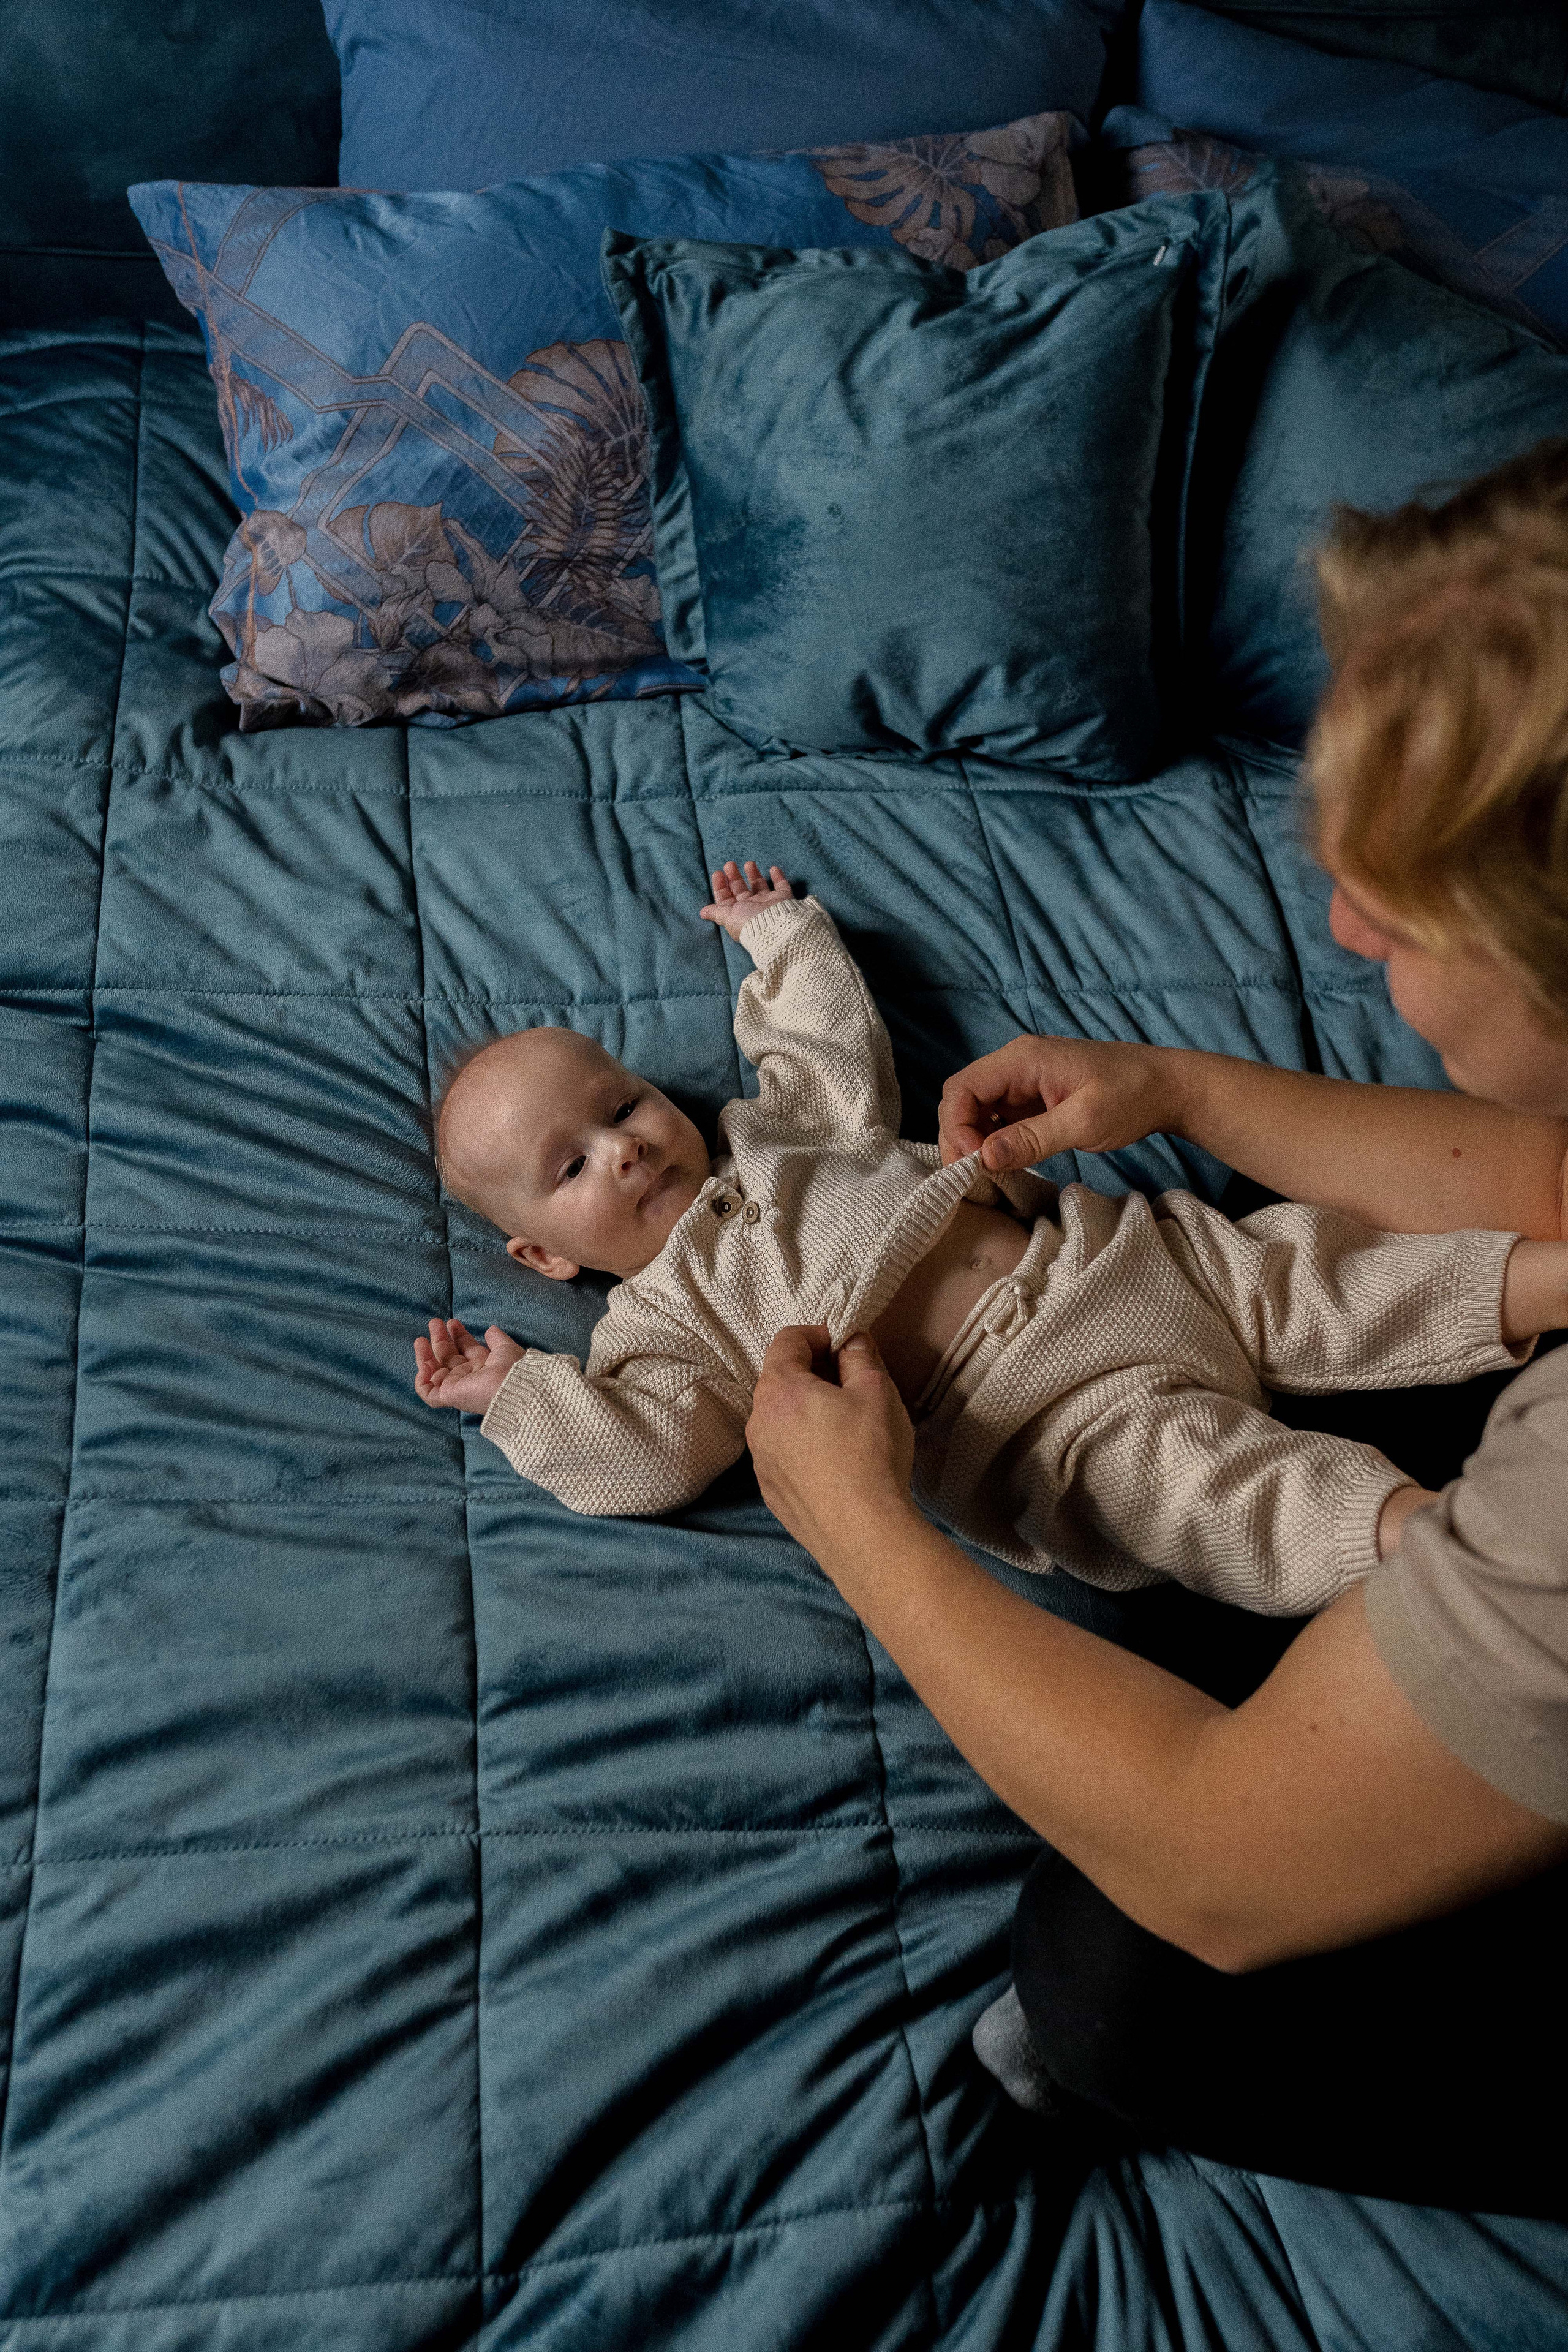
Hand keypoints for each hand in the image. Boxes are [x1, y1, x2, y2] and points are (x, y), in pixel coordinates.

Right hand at [413, 1318, 525, 1412]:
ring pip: (434, 1373)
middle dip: (440, 1340)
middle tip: (434, 1323)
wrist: (512, 1387)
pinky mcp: (449, 1396)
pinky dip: (422, 1381)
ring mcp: (457, 1387)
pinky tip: (425, 1365)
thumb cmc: (511, 1368)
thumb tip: (490, 1329)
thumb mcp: (506, 1348)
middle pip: (448, 1358)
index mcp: (483, 1366)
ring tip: (420, 1340)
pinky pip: (428, 1393)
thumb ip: (497, 1339)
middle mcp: (469, 1377)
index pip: (466, 1350)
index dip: (458, 1336)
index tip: (452, 1322)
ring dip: (425, 1356)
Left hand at [700, 859, 792, 940]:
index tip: (717, 873)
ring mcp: (768, 903)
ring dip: (754, 874)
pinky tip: (773, 868)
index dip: (720, 886)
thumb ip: (717, 912)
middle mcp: (752, 908)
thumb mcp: (728, 917)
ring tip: (749, 863)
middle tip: (729, 864)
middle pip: (741, 890)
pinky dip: (779, 877)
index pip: (726, 898)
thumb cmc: (749, 922)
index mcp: (738, 913)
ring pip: (760, 886)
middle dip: (734, 877)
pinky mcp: (783, 899)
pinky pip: (782, 886)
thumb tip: (702, 912)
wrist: (775, 927)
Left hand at [746, 1326, 918, 1567]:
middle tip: (849, 1384)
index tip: (843, 1346)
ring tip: (844, 1426)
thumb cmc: (870, 1454)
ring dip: (805, 1412)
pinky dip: (803, 1447)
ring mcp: (760, 1461)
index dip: (816, 1335)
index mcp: (779, 1390)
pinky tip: (834, 1462)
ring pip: (779, 1420)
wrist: (863, 1533)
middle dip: (811, 1374)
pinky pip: (783, 1454)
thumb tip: (852, 1341)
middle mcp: (758, 1422)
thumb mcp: (876, 1390)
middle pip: (779, 1380)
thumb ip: (860, 1356)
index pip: (786, 1340)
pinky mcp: (771, 1492)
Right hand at [939, 1033, 1184, 1173]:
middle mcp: (1016, 1065)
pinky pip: (999, 1120)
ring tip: (986, 1176)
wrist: (1169, 1087)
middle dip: (959, 1137)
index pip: (962, 1088)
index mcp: (1023, 1059)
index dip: (957, 1127)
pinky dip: (994, 1143)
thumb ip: (1033, 1138)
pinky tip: (1004, 1166)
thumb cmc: (1133, 1096)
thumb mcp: (1085, 1121)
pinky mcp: (1034, 1099)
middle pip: (962, 1099)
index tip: (975, 1163)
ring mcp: (1024, 1083)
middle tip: (971, 1177)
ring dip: (975, 1143)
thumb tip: (984, 1158)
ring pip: (977, 1111)